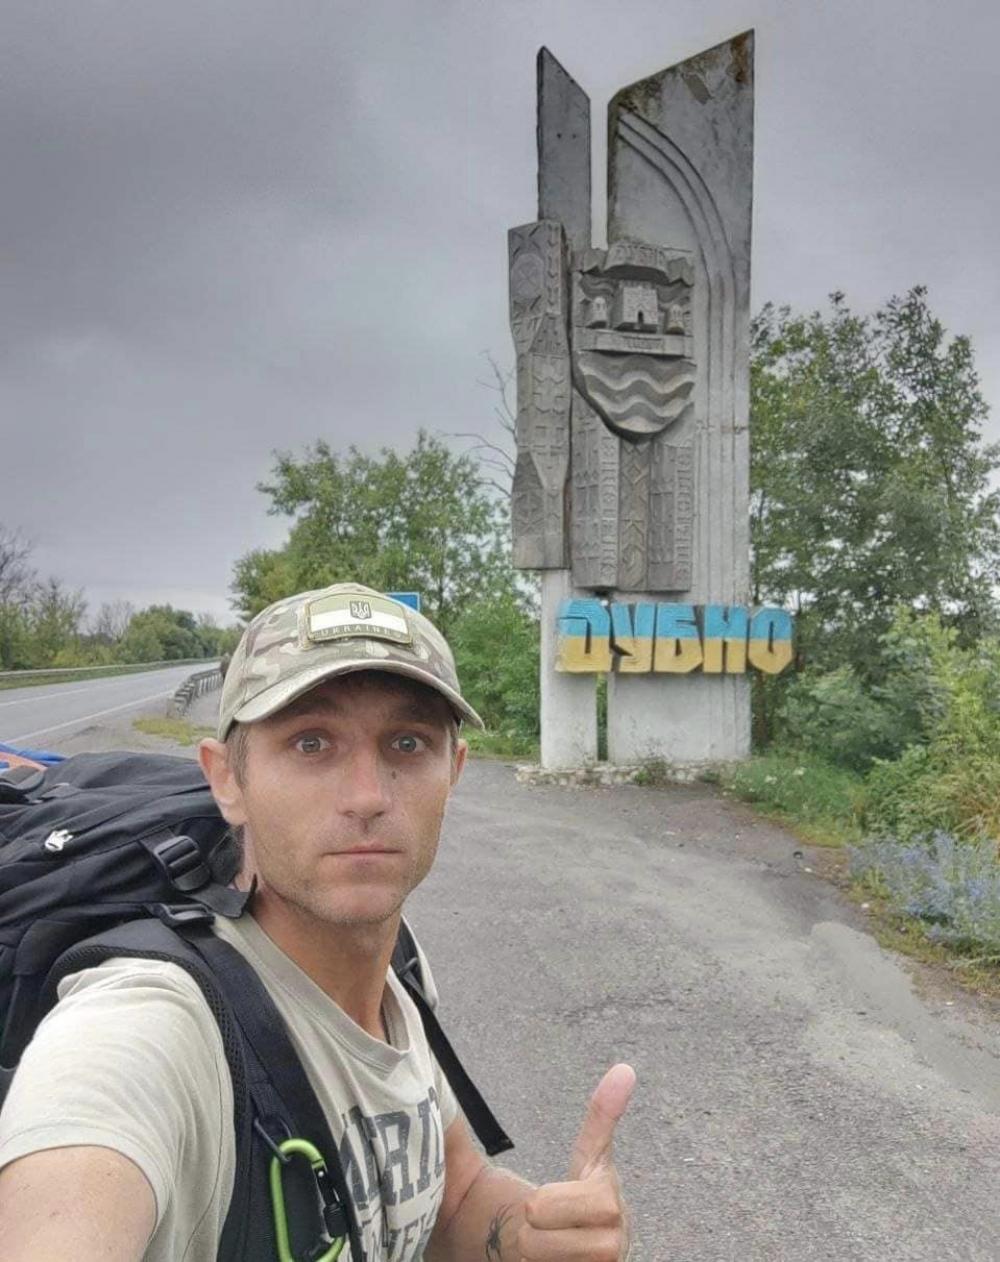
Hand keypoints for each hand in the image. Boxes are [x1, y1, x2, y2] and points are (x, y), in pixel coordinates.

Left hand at [518, 1063, 635, 1259]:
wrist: (591, 1251)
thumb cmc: (586, 1200)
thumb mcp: (591, 1157)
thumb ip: (603, 1115)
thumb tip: (626, 1069)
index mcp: (607, 1201)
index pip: (543, 1203)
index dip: (540, 1203)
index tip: (537, 1209)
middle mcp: (612, 1242)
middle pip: (532, 1232)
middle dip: (532, 1227)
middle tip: (549, 1223)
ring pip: (532, 1257)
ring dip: (532, 1252)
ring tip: (553, 1244)